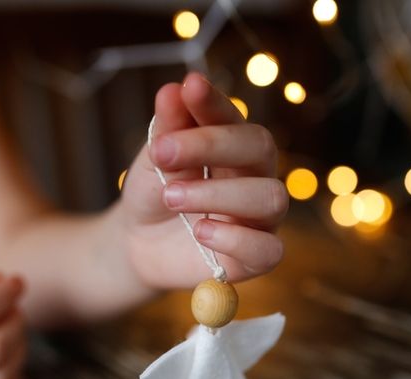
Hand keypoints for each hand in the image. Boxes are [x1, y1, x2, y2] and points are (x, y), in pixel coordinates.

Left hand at [120, 72, 286, 289]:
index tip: (190, 88)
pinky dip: (236, 239)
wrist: (139, 242)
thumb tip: (173, 90)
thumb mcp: (154, 158)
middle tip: (161, 153)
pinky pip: (269, 250)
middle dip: (212, 145)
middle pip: (262, 148)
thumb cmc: (154, 192)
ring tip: (171, 197)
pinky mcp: (255, 257)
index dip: (214, 103)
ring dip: (218, 194)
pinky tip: (201, 232)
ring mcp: (260, 218)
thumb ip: (167, 128)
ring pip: (270, 198)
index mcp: (235, 145)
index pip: (235, 117)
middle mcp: (256, 176)